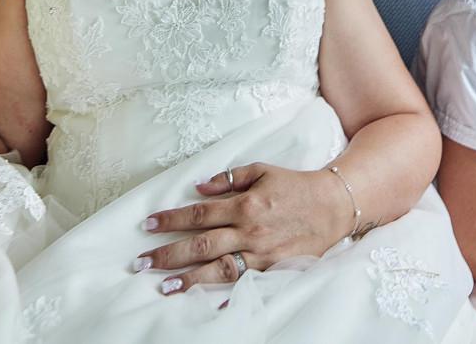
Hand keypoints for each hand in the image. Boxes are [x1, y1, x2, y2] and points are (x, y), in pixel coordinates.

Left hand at [134, 162, 350, 294]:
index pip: (199, 214)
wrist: (334, 204)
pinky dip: (229, 296)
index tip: (148, 225)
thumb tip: (198, 188)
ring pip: (219, 269)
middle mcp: (250, 230)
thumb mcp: (261, 171)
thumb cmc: (294, 186)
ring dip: (190, 280)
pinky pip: (248, 284)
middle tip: (141, 262)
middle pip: (201, 245)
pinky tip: (209, 305)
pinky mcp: (275, 269)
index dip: (171, 219)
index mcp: (244, 204)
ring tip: (164, 287)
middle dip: (168, 254)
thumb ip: (228, 178)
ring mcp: (262, 253)